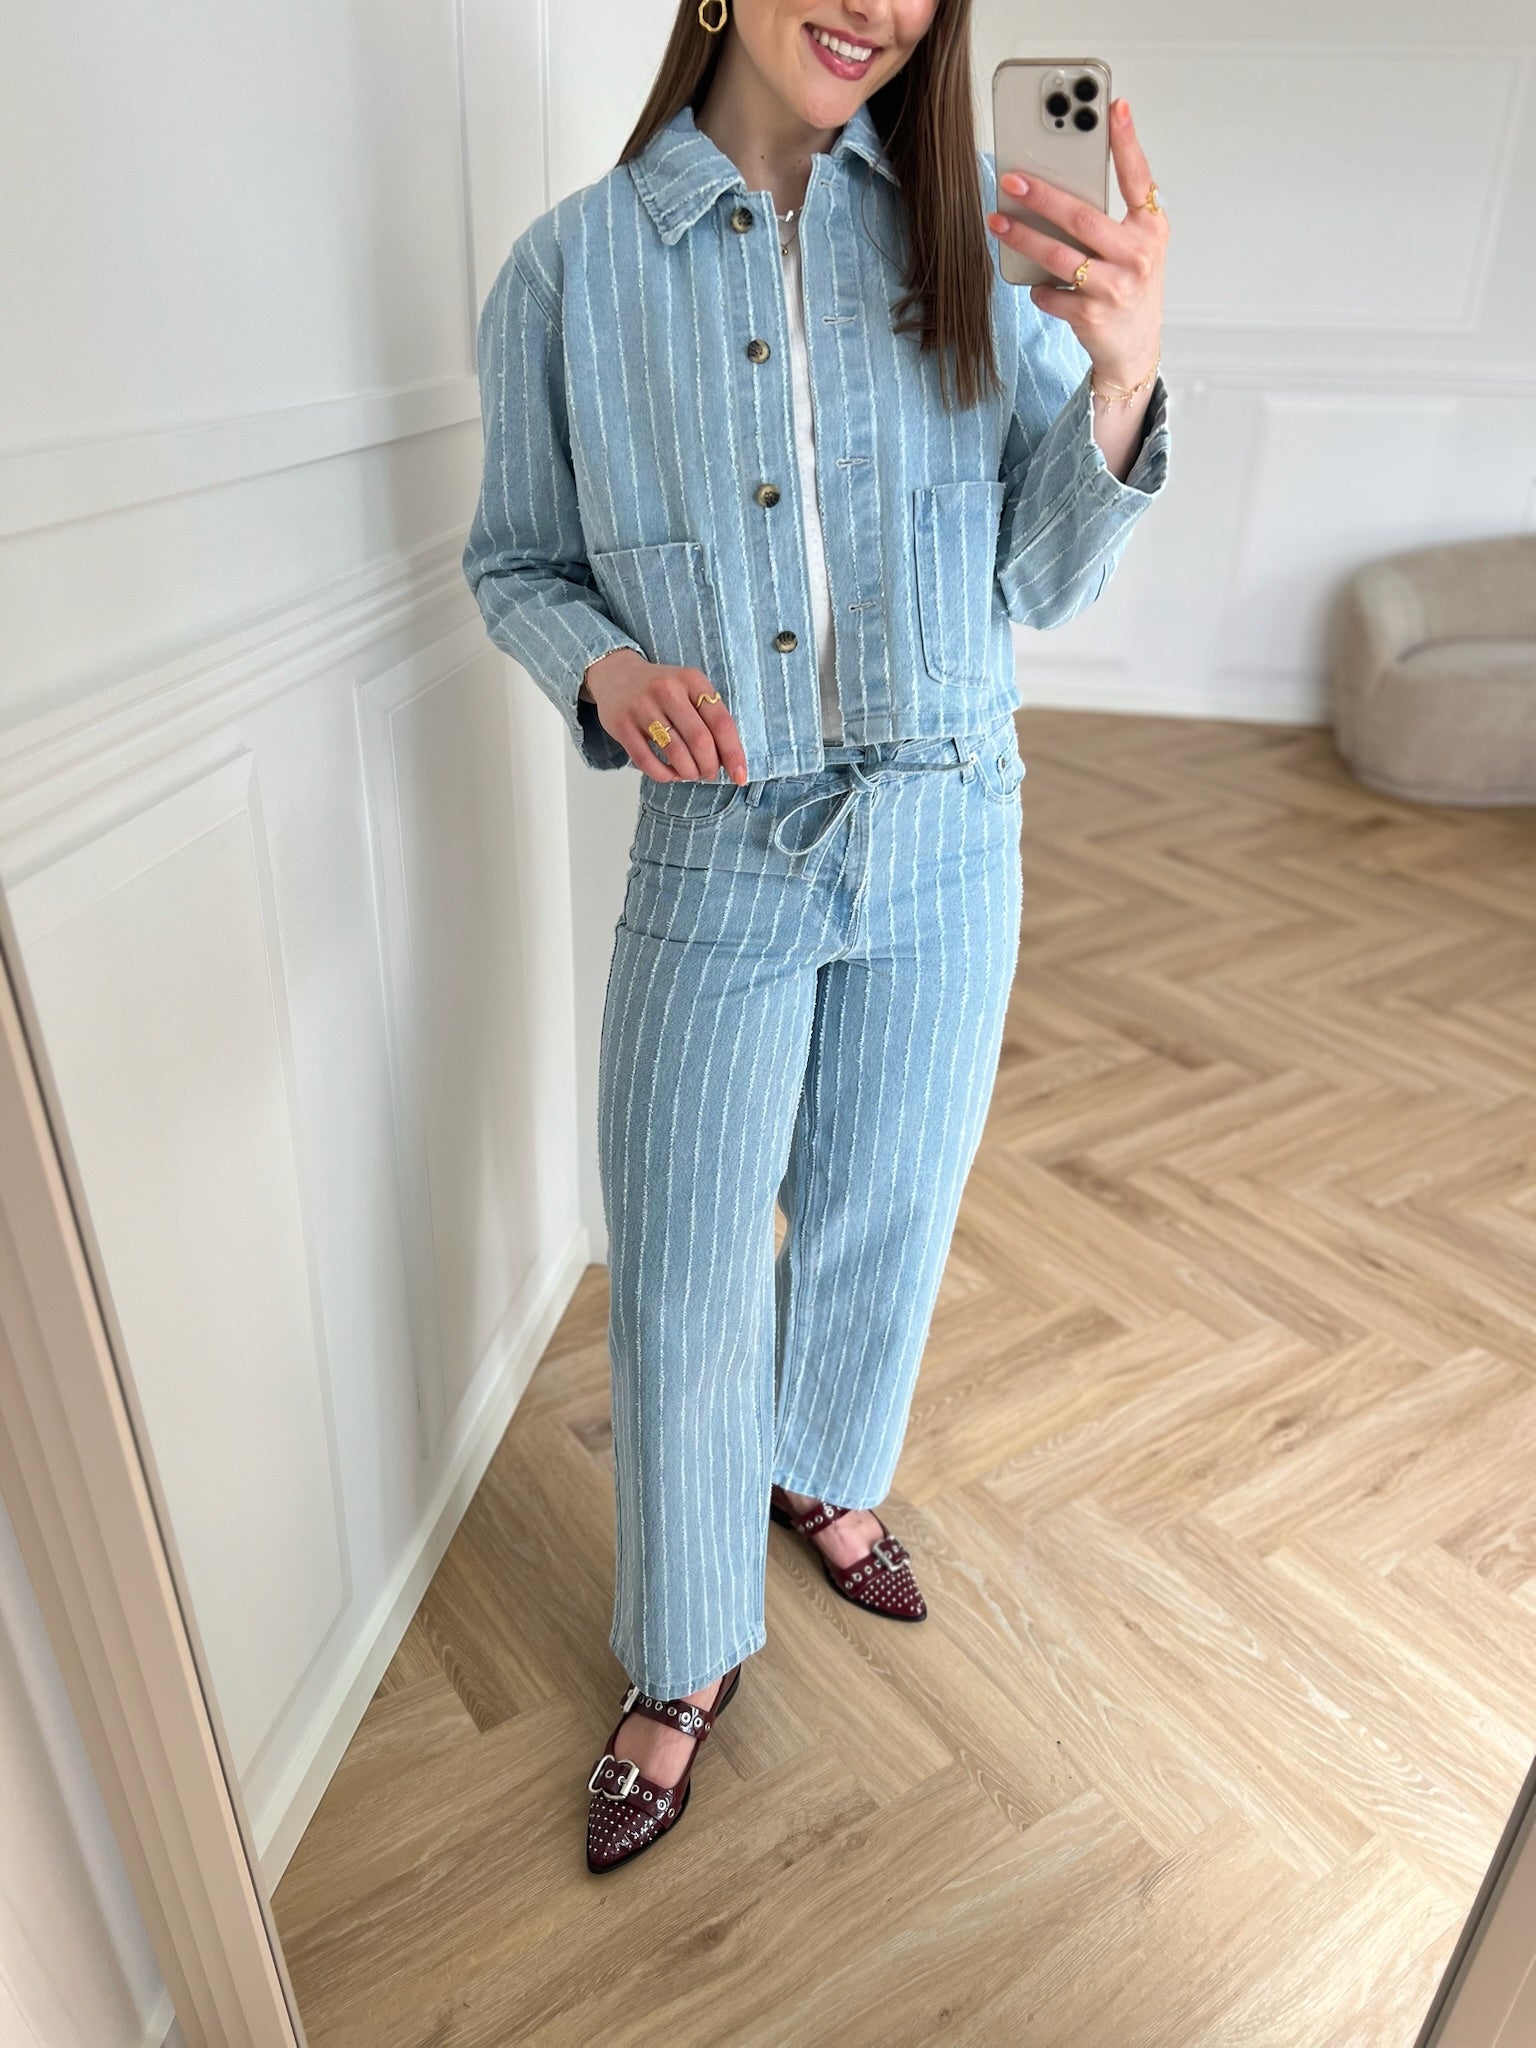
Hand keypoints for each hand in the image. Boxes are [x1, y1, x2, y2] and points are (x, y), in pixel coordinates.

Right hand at [582, 648, 748, 784]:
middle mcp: (667, 690)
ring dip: (689, 773)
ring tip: (691, 774)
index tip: (740, 776)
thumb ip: (709, 716)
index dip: (733, 753)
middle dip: (710, 766)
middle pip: (700, 741)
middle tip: (709, 773)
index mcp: (691, 680)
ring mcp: (642, 707)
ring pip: (676, 754)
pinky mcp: (622, 725)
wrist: (615, 675)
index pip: (721, 722)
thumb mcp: (689, 689)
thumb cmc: (662, 690)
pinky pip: (647, 761)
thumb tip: (728, 760)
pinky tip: (671, 774)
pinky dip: (664, 775)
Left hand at [986, 96, 1165, 391]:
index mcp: (1150, 228)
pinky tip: (1036, 283)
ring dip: (1022, 237)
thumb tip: (1057, 183)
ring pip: (1058, 255)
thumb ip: (1110, 217)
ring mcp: (1116, 287)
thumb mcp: (1134, 246)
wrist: (1135, 347)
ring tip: (997, 221)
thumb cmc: (1129, 285)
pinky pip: (1051, 292)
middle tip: (1011, 180)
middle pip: (1082, 217)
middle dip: (1042, 196)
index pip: (1138, 177)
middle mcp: (1138, 255)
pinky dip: (1039, 288)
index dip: (1126, 141)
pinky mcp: (1093, 315)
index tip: (1112, 106)